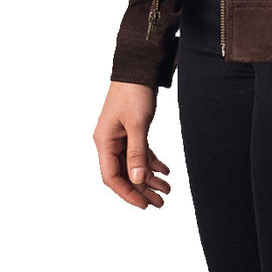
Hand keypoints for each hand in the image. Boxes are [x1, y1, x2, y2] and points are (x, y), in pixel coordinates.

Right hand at [93, 81, 171, 208]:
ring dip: (149, 178)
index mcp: (104, 141)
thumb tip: (138, 180)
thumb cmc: (134, 92)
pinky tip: (165, 171)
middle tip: (160, 202)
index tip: (144, 204)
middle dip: (142, 190)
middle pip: (124, 173)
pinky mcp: (131, 129)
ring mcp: (120, 135)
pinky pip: (140, 151)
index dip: (127, 193)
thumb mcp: (137, 125)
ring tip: (167, 190)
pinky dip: (152, 161)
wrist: (138, 67)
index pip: (111, 177)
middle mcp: (109, 141)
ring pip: (134, 164)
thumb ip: (137, 153)